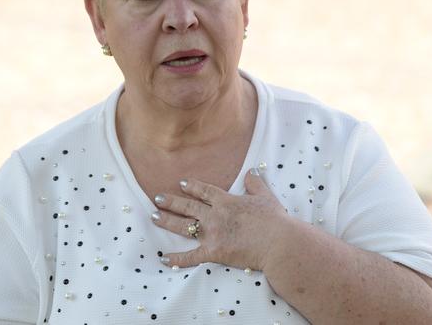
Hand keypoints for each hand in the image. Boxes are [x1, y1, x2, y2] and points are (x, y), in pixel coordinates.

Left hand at [150, 168, 289, 270]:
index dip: (192, 186)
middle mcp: (215, 215)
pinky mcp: (214, 252)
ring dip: (167, 221)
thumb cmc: (274, 220)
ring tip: (153, 216)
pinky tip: (163, 258)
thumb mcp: (265, 196)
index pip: (205, 191)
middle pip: (188, 206)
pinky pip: (191, 256)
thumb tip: (251, 171)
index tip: (182, 183)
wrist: (278, 242)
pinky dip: (177, 259)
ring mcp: (212, 234)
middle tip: (157, 198)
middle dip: (171, 201)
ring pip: (184, 226)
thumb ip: (255, 183)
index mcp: (227, 201)